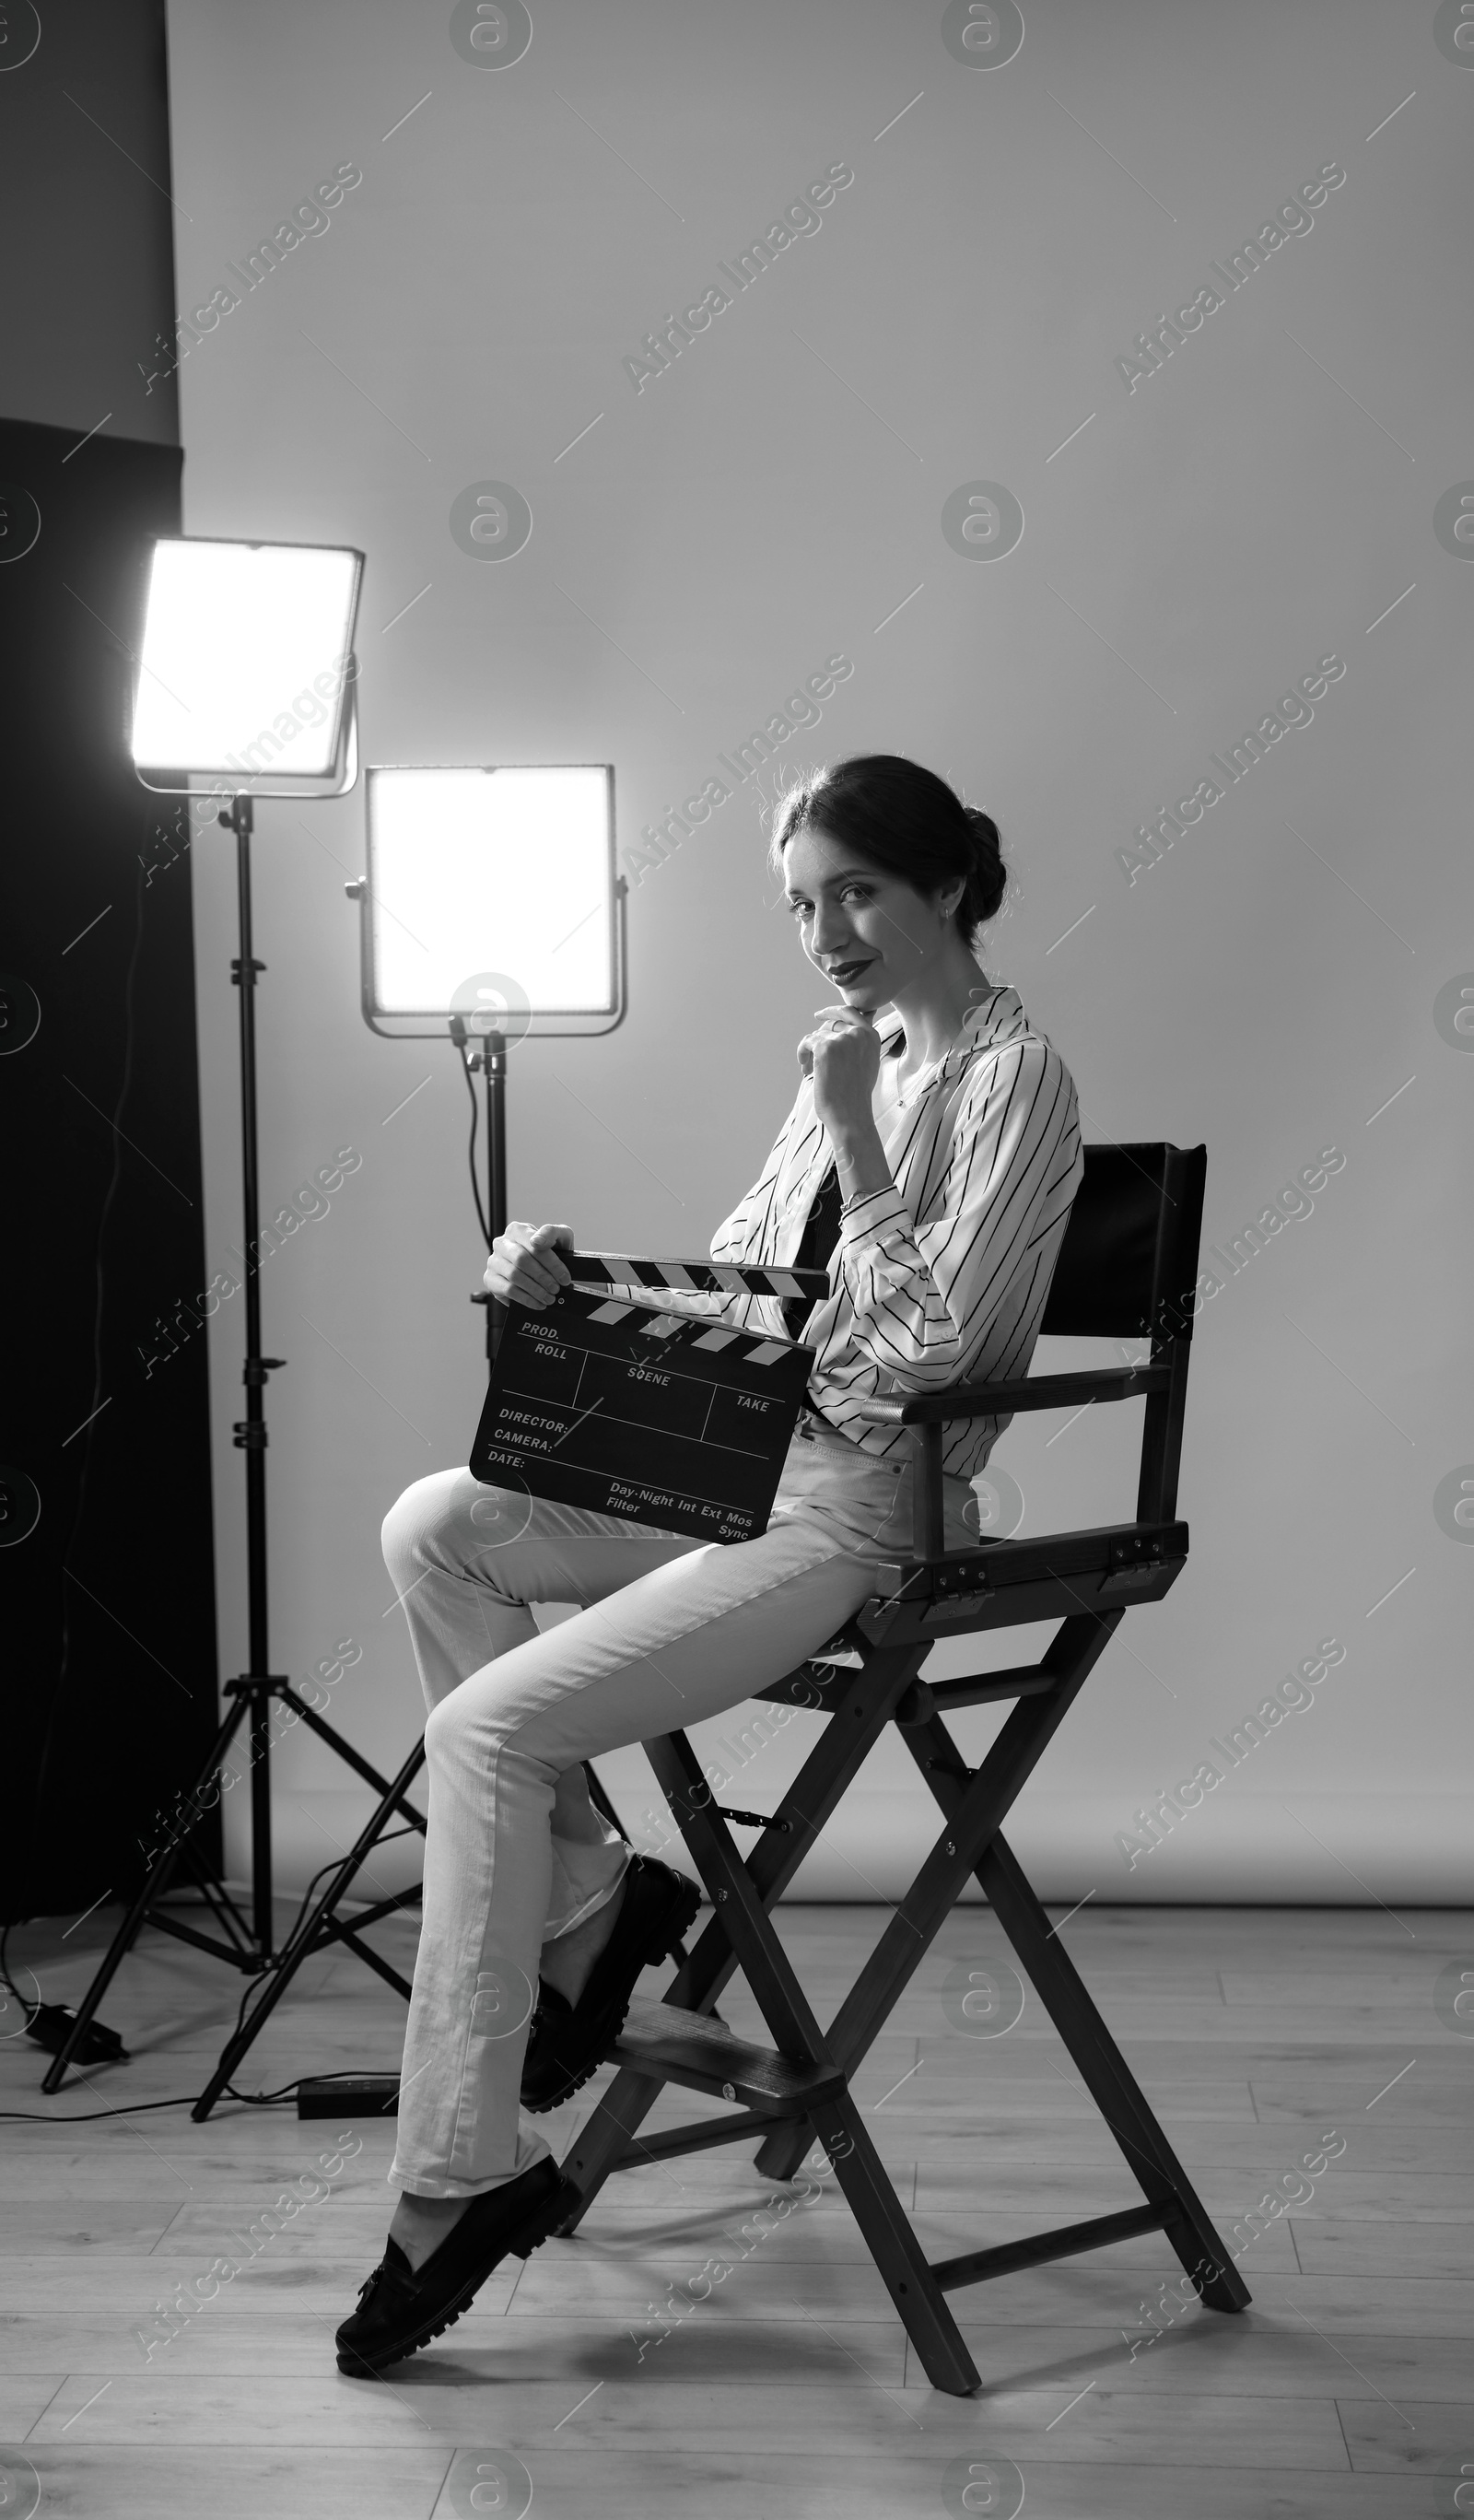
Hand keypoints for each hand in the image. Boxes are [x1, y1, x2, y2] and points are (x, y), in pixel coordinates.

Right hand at [483, 1220, 574, 1311]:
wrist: (545, 1267)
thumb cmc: (551, 1250)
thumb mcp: (559, 1236)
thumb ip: (551, 1232)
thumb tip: (537, 1241)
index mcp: (517, 1230)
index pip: (533, 1244)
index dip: (551, 1262)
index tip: (564, 1276)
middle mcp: (502, 1243)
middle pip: (521, 1260)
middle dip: (543, 1277)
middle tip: (556, 1288)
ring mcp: (493, 1261)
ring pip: (514, 1276)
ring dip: (535, 1290)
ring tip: (549, 1297)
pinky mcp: (490, 1279)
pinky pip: (507, 1290)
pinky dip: (525, 1299)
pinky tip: (537, 1303)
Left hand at [798, 1005, 881, 1140]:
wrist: (850, 1114)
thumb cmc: (855, 1094)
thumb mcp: (867, 1062)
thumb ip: (860, 1043)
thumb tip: (853, 1027)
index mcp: (872, 1036)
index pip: (851, 1012)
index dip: (833, 1011)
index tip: (818, 1015)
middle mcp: (859, 1034)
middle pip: (830, 1025)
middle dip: (819, 1040)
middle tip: (812, 1059)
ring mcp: (842, 1039)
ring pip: (816, 1035)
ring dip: (810, 1051)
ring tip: (810, 1069)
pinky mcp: (825, 1048)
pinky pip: (806, 1042)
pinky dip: (802, 1055)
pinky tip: (806, 1070)